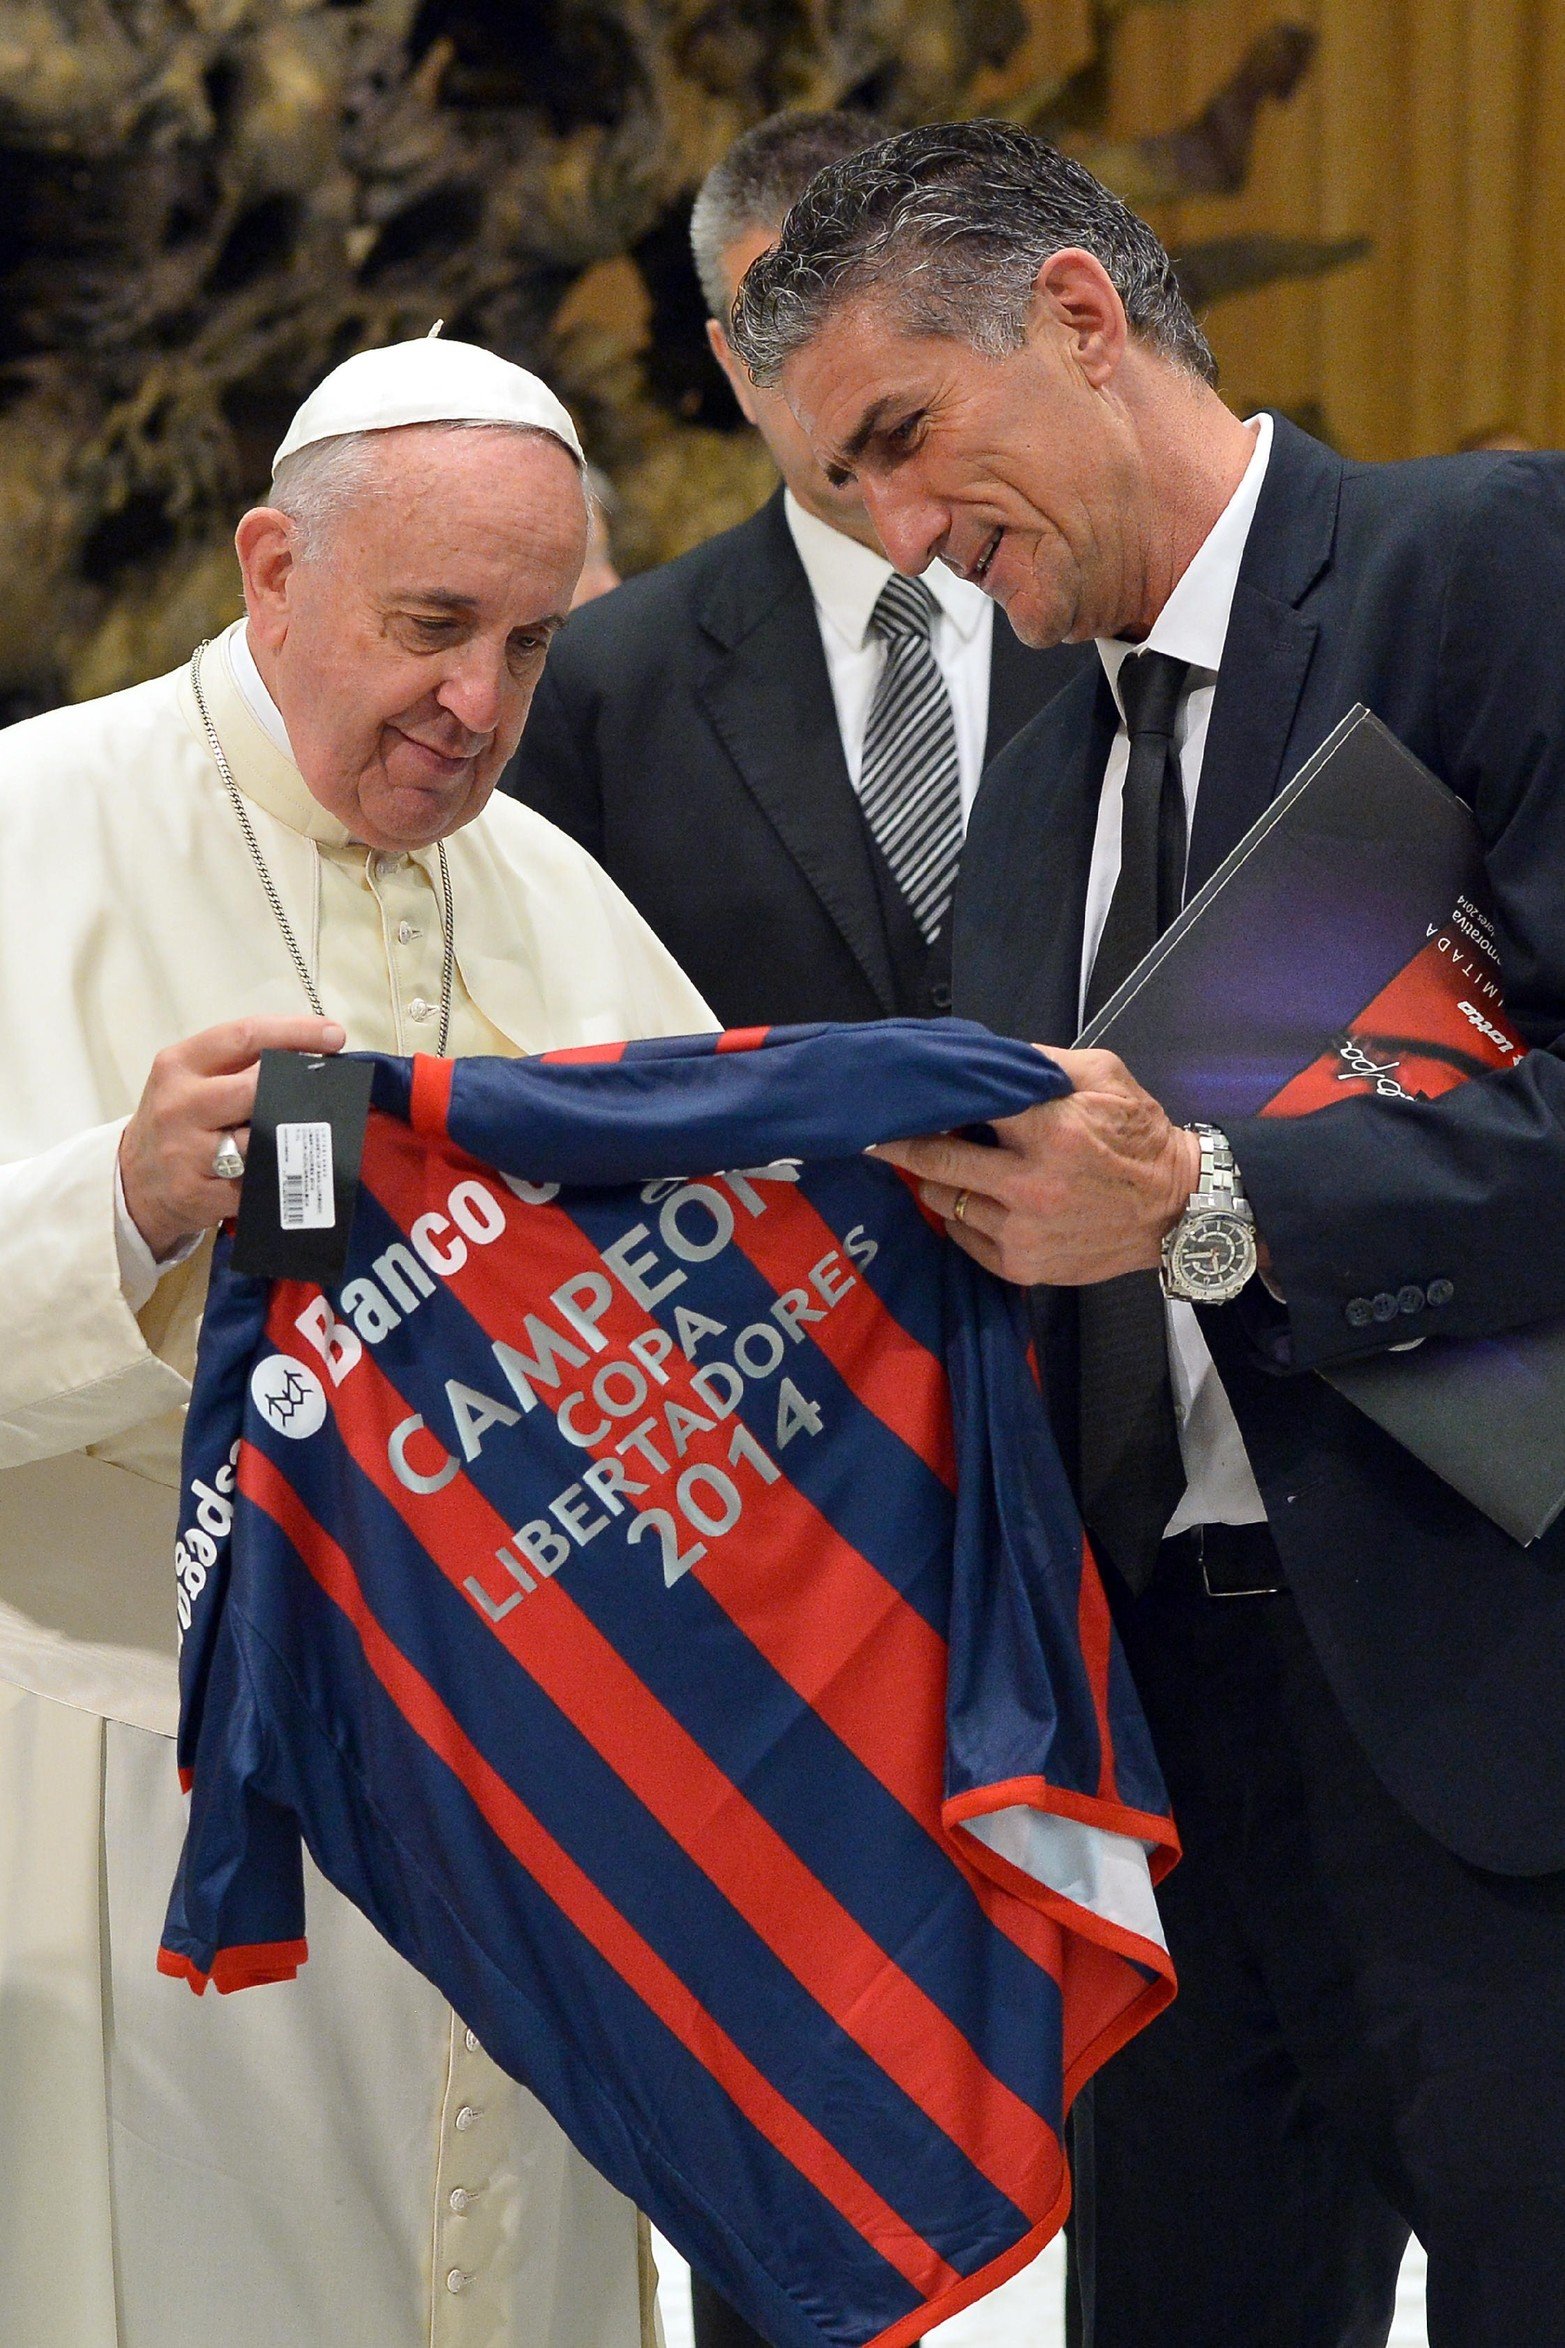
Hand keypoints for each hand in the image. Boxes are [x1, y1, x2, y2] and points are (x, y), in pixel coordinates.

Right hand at [118, 1016, 345, 1260]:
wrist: (134, 1183)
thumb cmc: (176, 1121)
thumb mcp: (190, 1080)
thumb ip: (237, 1065)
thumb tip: (308, 1054)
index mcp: (179, 1065)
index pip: (243, 1037)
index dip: (294, 1032)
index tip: (334, 1034)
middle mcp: (179, 1105)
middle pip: (256, 1089)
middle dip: (295, 1089)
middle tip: (326, 1090)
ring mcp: (187, 1153)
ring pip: (261, 1140)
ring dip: (289, 1139)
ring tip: (302, 1137)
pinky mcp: (198, 1194)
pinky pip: (257, 1183)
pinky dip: (276, 1178)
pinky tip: (281, 1173)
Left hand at [873, 1046, 1200, 1285]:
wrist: (1176, 1210)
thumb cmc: (1139, 1138)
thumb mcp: (1104, 1077)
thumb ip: (1044, 1062)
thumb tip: (987, 1057)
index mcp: (1051, 1131)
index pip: (967, 1109)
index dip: (929, 1102)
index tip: (895, 1100)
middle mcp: (1030, 1186)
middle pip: (937, 1163)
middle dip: (901, 1147)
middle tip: (874, 1137)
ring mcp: (1022, 1232)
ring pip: (944, 1203)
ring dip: (934, 1183)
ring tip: (936, 1168)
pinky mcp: (1022, 1265)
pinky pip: (963, 1238)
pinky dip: (958, 1218)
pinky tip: (970, 1201)